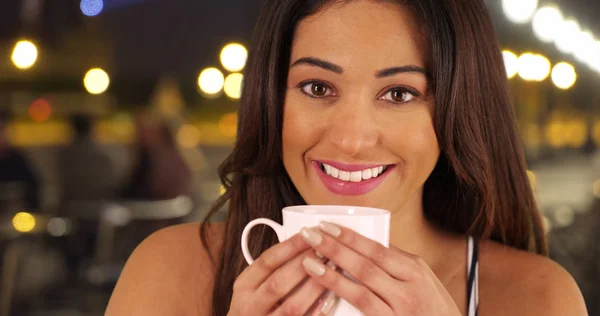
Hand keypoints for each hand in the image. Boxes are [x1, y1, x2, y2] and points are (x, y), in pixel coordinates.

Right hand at [228, 232, 334, 315]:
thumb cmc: (256, 307)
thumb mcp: (254, 285)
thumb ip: (273, 268)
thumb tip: (305, 244)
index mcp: (244, 286)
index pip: (267, 261)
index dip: (290, 245)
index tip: (309, 232)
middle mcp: (251, 306)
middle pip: (278, 282)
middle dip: (304, 264)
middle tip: (325, 250)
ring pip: (292, 306)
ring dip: (314, 287)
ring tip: (332, 271)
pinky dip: (317, 311)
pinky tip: (331, 299)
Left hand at [299, 223, 461, 315]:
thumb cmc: (434, 309)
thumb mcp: (423, 280)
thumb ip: (396, 263)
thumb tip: (367, 243)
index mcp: (414, 272)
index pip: (377, 250)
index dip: (349, 237)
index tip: (326, 225)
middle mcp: (408, 292)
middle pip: (365, 267)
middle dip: (334, 249)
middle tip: (310, 235)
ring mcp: (398, 313)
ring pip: (360, 292)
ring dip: (331, 276)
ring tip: (309, 262)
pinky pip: (361, 313)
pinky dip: (341, 301)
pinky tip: (323, 294)